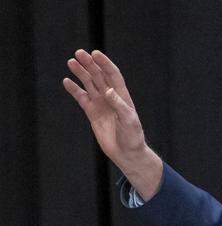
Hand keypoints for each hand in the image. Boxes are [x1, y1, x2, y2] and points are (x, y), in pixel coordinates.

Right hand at [63, 49, 162, 199]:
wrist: (127, 154)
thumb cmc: (133, 137)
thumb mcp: (129, 121)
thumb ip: (119, 105)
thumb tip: (107, 91)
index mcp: (122, 96)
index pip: (113, 75)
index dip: (105, 63)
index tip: (95, 53)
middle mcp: (111, 97)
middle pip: (99, 76)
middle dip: (90, 64)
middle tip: (79, 53)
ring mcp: (101, 104)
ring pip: (89, 84)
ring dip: (80, 73)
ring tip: (71, 62)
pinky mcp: (92, 113)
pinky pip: (81, 98)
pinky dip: (74, 89)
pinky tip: (67, 81)